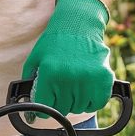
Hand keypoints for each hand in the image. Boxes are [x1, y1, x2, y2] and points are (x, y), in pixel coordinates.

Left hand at [22, 0, 113, 115]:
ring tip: (73, 85)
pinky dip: (92, 101)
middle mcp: (69, 78)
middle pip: (63, 110)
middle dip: (59, 103)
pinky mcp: (104, 78)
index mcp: (50, 74)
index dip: (43, 110)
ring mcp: (89, 79)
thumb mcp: (35, 59)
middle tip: (60, 89)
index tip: (45, 106)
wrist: (78, 24)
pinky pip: (97, 103)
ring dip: (75, 102)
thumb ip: (30, 84)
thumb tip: (30, 111)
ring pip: (80, 108)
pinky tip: (86, 89)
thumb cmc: (55, 42)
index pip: (45, 109)